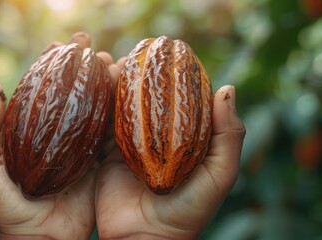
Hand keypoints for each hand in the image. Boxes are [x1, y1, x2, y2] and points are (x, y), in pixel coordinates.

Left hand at [0, 33, 106, 239]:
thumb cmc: (8, 209)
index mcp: (28, 132)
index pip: (39, 90)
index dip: (49, 64)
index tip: (59, 43)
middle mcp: (55, 135)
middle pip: (70, 93)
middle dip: (80, 67)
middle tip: (90, 46)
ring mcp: (78, 148)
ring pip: (93, 108)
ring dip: (103, 83)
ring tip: (113, 61)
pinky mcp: (98, 163)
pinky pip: (110, 134)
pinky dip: (119, 112)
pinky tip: (127, 92)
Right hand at [95, 58, 245, 238]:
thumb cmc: (188, 212)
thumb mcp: (218, 175)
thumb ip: (228, 137)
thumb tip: (225, 88)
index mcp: (181, 141)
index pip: (176, 101)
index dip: (171, 77)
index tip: (166, 55)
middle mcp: (152, 140)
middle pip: (143, 101)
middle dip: (137, 78)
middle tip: (132, 57)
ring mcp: (125, 147)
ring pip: (118, 109)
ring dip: (113, 87)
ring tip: (111, 66)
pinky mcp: (101, 156)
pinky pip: (97, 127)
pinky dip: (95, 107)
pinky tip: (93, 88)